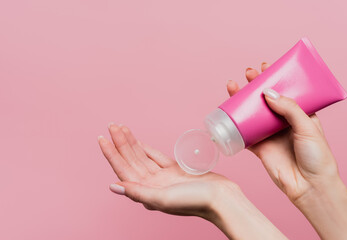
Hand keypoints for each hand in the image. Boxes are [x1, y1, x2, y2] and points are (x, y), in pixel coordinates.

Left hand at [98, 123, 286, 239]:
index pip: (123, 170)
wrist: (222, 199)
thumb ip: (138, 192)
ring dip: (132, 143)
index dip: (112, 154)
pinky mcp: (175, 171)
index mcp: (147, 193)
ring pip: (142, 157)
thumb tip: (113, 187)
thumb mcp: (164, 198)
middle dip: (120, 143)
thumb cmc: (196, 201)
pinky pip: (155, 157)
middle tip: (111, 126)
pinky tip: (139, 142)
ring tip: (121, 129)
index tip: (102, 138)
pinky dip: (146, 149)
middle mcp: (152, 186)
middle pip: (131, 161)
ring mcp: (163, 178)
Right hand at [227, 62, 338, 202]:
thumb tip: (268, 92)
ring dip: (241, 101)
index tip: (265, 67)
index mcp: (298, 114)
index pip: (284, 91)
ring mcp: (269, 134)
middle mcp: (282, 122)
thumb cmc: (316, 156)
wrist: (308, 185)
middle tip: (248, 74)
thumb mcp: (307, 127)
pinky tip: (228, 112)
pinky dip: (235, 123)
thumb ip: (289, 109)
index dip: (274, 78)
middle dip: (255, 85)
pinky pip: (243, 133)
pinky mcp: (258, 147)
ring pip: (251, 114)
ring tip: (233, 87)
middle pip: (265, 100)